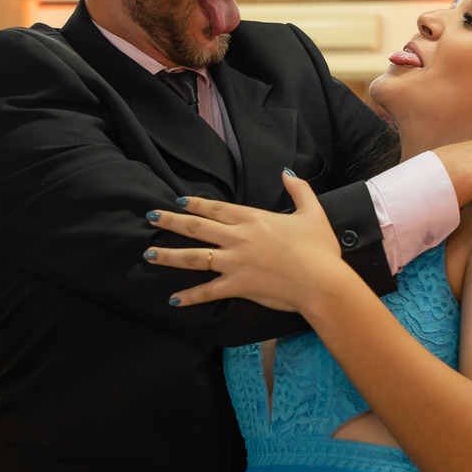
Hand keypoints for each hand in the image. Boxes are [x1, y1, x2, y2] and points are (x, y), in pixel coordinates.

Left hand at [144, 172, 345, 311]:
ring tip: (148, 254)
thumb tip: (286, 172)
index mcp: (254, 219)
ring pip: (195, 257)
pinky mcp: (238, 286)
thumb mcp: (313, 212)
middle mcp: (239, 237)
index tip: (178, 201)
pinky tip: (173, 299)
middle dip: (171, 222)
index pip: (217, 209)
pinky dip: (190, 297)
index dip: (196, 204)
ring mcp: (236, 262)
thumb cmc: (320, 249)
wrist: (323, 282)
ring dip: (169, 255)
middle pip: (197, 227)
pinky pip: (208, 291)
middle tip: (151, 217)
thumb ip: (299, 189)